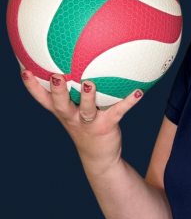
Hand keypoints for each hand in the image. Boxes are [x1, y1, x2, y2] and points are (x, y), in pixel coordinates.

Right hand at [19, 69, 142, 169]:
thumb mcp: (73, 112)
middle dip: (57, 91)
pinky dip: (129, 101)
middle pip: (60, 104)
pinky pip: (118, 112)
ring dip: (87, 97)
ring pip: (86, 110)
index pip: (43, 98)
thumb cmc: (86, 127)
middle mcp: (72, 117)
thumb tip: (76, 61)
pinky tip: (138, 92)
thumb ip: (71, 92)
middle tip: (55, 76)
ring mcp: (89, 123)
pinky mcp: (107, 126)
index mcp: (63, 112)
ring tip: (90, 83)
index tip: (25, 70)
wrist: (99, 157)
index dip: (32, 86)